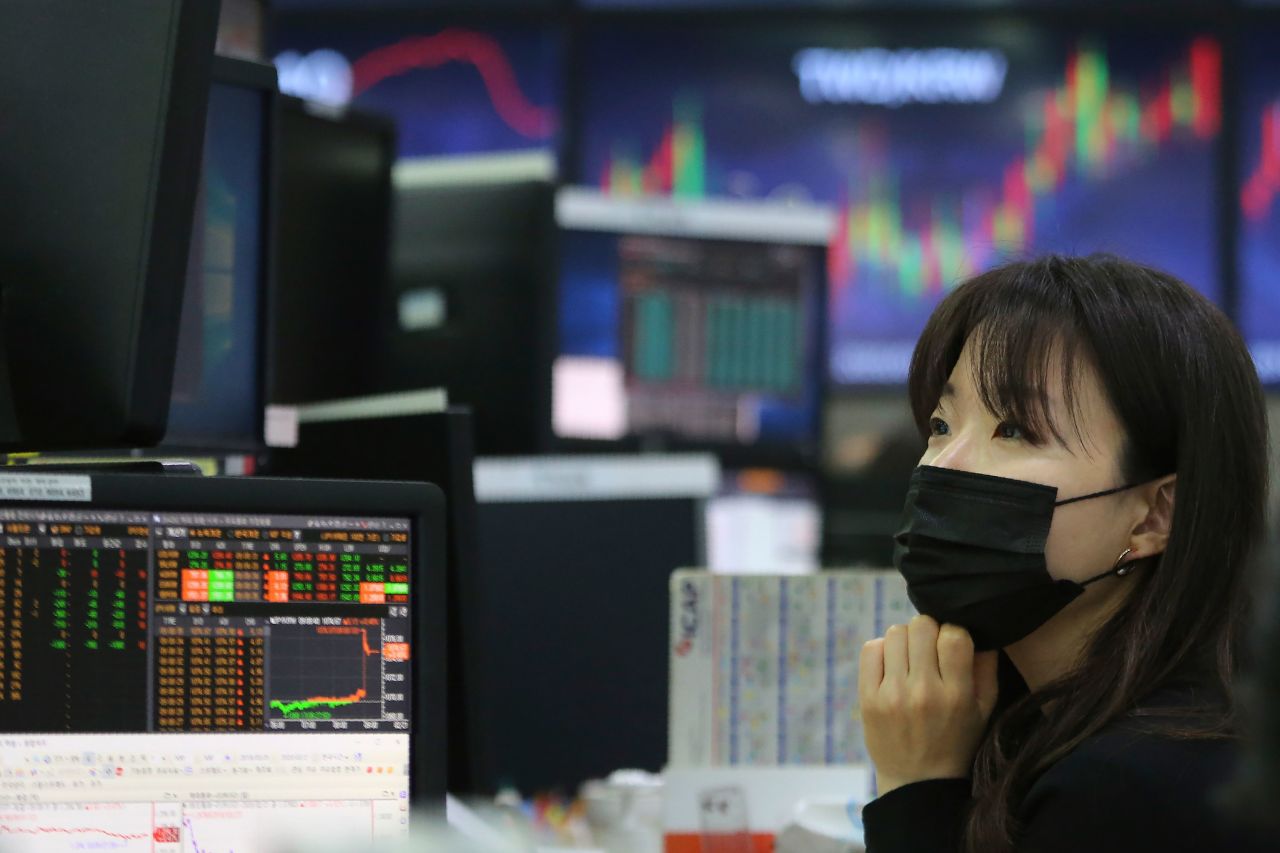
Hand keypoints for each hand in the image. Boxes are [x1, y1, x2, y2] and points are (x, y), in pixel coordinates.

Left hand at [859, 615, 999, 794]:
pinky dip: (882, 649)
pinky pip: (870, 649)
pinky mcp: (868, 698)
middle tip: (929, 649)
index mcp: (956, 694)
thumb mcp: (984, 711)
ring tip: (910, 658)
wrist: (917, 782)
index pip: (954, 635)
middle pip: (921, 626)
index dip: (953, 632)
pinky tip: (891, 665)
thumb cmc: (956, 742)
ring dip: (905, 640)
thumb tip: (979, 630)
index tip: (951, 644)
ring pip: (895, 633)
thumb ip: (986, 668)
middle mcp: (923, 691)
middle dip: (928, 632)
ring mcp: (892, 694)